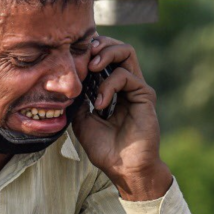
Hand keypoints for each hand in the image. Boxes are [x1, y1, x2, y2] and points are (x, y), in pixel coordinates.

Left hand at [72, 36, 171, 201]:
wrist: (123, 168)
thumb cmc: (105, 149)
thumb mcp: (82, 121)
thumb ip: (79, 100)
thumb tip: (69, 83)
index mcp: (112, 89)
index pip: (104, 58)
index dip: (89, 52)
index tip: (73, 56)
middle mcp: (126, 85)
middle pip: (117, 47)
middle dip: (99, 45)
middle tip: (84, 54)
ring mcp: (137, 89)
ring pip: (126, 52)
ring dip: (105, 54)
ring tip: (90, 67)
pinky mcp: (145, 95)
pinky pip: (126, 75)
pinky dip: (108, 85)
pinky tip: (99, 103)